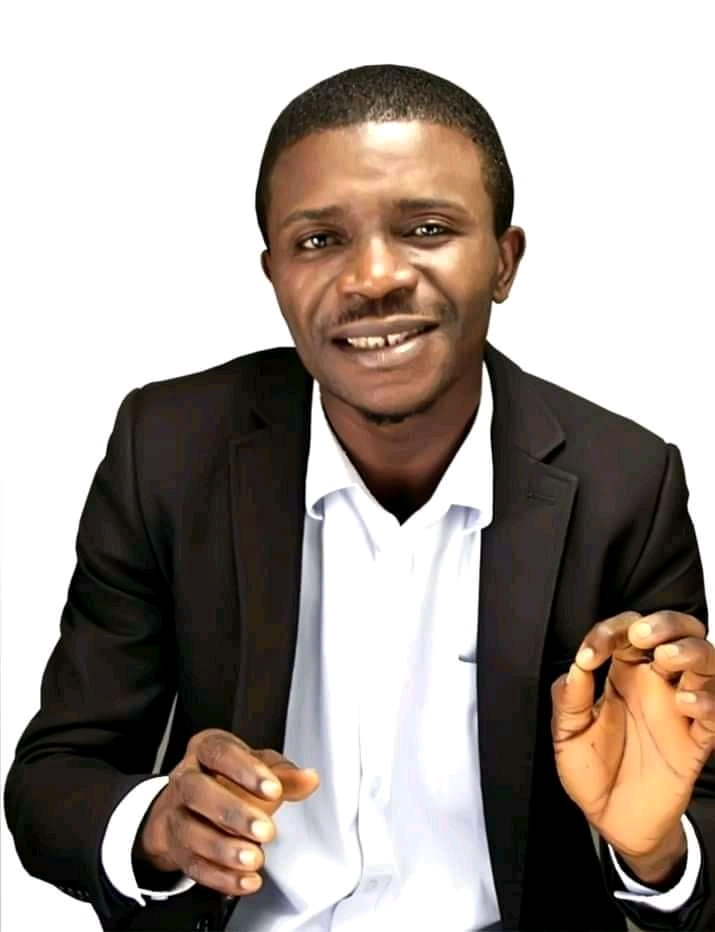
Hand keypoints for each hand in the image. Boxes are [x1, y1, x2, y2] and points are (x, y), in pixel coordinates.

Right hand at [135, 729, 319, 896]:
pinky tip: (246, 880)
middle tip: (266, 830)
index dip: (246, 771)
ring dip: (224, 849)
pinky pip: (194, 866)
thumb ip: (284, 774)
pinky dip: (221, 877)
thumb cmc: (228, 778)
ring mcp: (175, 814)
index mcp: (206, 749)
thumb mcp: (257, 767)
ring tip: (255, 858)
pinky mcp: (176, 849)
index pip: (220, 753)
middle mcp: (185, 779)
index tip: (274, 790)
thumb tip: (309, 778)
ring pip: (190, 831)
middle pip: (198, 792)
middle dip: (233, 812)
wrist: (188, 805)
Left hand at [551, 611, 714, 881]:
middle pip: (678, 632)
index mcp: (623, 674)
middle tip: (643, 635)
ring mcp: (679, 709)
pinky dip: (707, 699)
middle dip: (666, 623)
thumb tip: (578, 664)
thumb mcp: (567, 733)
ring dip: (691, 651)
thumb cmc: (592, 770)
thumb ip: (570, 697)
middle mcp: (655, 683)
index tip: (590, 655)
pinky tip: (686, 701)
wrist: (612, 820)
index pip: (628, 630)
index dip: (611, 630)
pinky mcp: (697, 741)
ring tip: (667, 659)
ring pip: (706, 662)